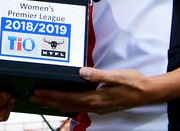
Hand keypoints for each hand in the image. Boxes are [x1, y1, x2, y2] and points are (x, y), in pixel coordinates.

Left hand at [30, 67, 153, 114]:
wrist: (146, 92)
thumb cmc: (133, 83)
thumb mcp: (117, 76)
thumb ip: (98, 75)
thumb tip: (81, 72)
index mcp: (95, 98)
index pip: (67, 97)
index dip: (51, 94)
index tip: (38, 91)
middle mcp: (93, 106)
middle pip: (65, 104)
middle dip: (48, 100)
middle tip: (32, 97)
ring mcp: (97, 108)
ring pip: (71, 107)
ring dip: (56, 104)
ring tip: (43, 102)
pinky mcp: (101, 106)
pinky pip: (79, 108)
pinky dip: (68, 106)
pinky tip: (65, 104)